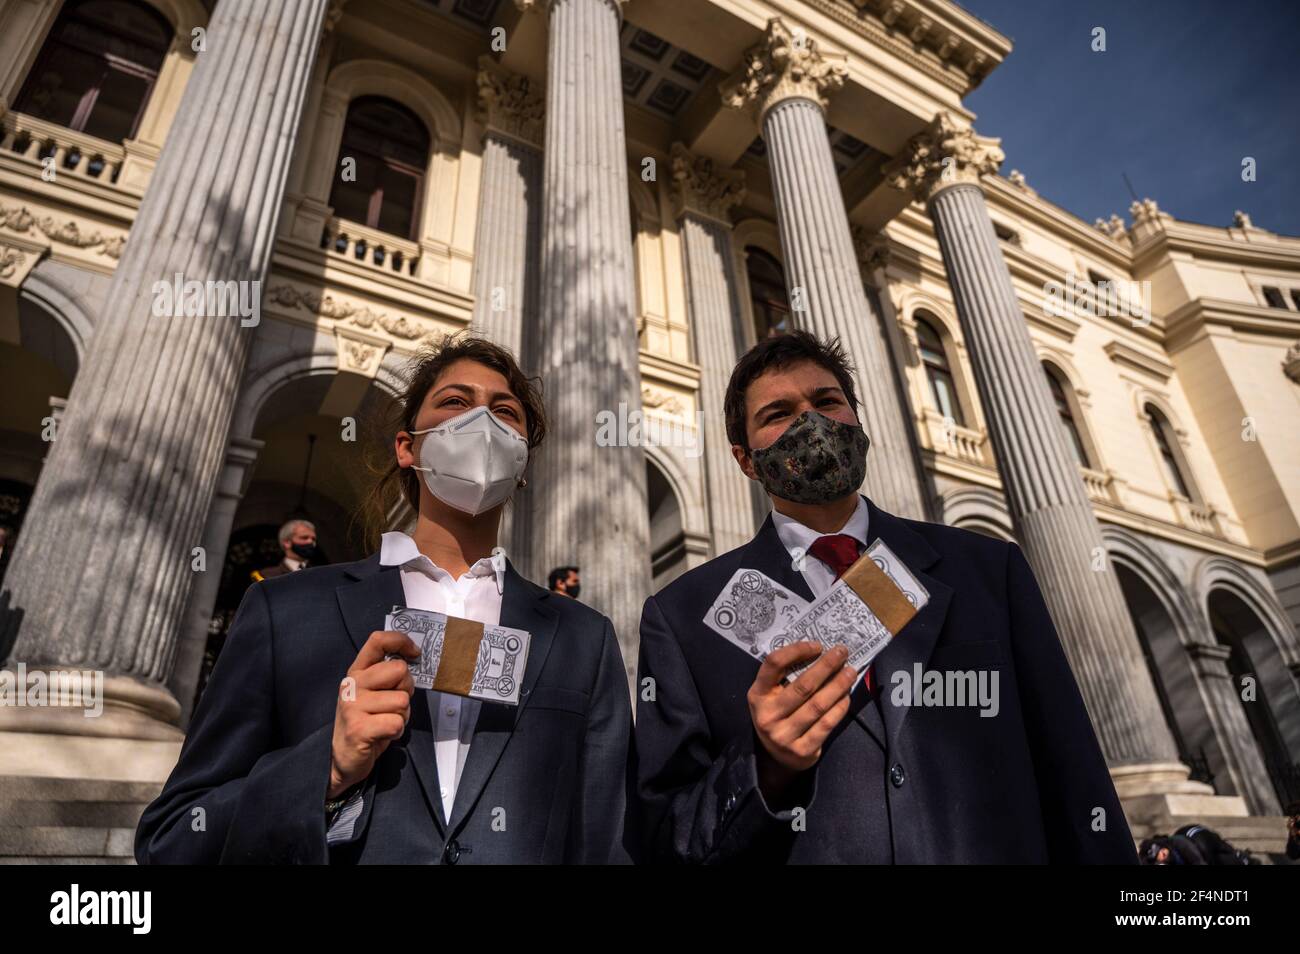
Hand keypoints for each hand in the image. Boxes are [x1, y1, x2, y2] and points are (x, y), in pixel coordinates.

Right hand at [328, 630, 418, 798]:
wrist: (342, 758)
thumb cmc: (365, 722)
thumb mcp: (372, 692)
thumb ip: (387, 675)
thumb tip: (413, 658)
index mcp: (357, 672)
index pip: (378, 641)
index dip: (401, 641)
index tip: (414, 653)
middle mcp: (352, 685)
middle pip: (399, 670)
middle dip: (406, 688)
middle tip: (394, 704)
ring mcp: (353, 706)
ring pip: (402, 700)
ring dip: (402, 715)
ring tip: (385, 722)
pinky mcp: (359, 728)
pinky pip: (396, 723)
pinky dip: (396, 732)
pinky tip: (383, 735)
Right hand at [747, 642, 855, 801]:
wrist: (775, 758)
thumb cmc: (778, 715)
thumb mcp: (771, 696)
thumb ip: (786, 678)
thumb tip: (820, 653)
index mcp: (757, 695)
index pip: (774, 664)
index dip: (796, 651)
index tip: (817, 645)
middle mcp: (767, 715)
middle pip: (803, 685)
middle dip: (826, 666)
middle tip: (843, 652)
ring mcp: (783, 735)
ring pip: (818, 705)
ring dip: (838, 685)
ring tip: (851, 672)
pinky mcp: (801, 750)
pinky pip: (826, 724)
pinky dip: (839, 707)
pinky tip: (847, 696)